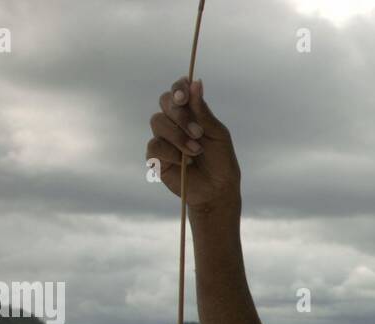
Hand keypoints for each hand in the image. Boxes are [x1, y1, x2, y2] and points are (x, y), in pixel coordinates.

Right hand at [146, 76, 241, 216]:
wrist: (217, 190)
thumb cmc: (221, 161)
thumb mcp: (217, 134)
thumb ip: (203, 112)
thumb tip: (196, 82)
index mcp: (190, 113)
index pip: (178, 91)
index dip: (178, 89)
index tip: (184, 96)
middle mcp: (174, 122)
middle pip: (164, 102)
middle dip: (180, 114)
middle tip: (198, 132)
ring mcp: (164, 138)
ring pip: (157, 122)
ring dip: (178, 136)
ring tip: (196, 151)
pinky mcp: (156, 157)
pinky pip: (154, 145)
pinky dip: (170, 152)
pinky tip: (183, 162)